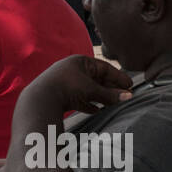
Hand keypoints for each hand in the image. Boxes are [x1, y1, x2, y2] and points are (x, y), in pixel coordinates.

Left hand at [19, 55, 133, 118]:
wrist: (40, 99)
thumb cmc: (67, 88)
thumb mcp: (91, 90)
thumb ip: (110, 94)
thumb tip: (128, 96)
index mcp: (80, 62)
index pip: (104, 67)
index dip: (118, 77)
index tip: (130, 85)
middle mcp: (73, 69)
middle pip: (97, 78)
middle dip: (111, 88)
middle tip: (125, 96)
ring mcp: (66, 82)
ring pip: (88, 89)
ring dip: (101, 96)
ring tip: (114, 103)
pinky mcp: (61, 95)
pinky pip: (79, 99)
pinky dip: (88, 104)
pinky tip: (96, 110)